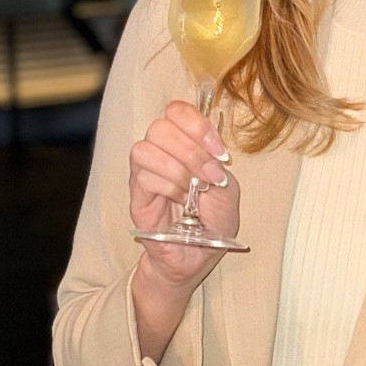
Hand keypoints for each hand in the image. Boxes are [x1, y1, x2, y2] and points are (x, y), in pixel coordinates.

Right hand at [128, 100, 241, 291]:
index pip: (177, 111)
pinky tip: (182, 200)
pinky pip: (143, 176)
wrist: (198, 254)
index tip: (219, 152)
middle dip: (191, 150)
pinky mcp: (136, 194)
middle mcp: (161, 152)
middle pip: (160, 126)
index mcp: (184, 142)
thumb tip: (206, 153)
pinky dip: (169, 185)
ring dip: (178, 168)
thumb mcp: (228, 188)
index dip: (197, 124)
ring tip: (195, 189)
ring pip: (146, 148)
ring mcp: (145, 172)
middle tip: (210, 175)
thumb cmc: (212, 220)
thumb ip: (218, 164)